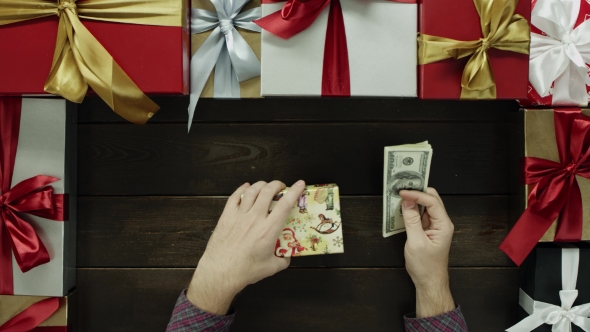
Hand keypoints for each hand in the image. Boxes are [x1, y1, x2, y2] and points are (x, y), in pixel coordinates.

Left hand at [186, 180, 305, 314]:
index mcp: (269, 229)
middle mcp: (255, 218)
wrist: (220, 272)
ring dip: (261, 185)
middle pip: (268, 191)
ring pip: (251, 191)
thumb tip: (287, 256)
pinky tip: (245, 187)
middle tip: (280, 187)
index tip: (299, 184)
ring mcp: (239, 216)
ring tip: (265, 186)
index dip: (294, 191)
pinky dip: (242, 189)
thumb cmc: (246, 271)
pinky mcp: (226, 217)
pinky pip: (234, 197)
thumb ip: (283, 260)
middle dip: (277, 184)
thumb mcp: (271, 268)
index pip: (285, 204)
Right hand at [400, 188, 455, 317]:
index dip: (417, 194)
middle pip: (431, 199)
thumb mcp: (416, 242)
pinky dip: (411, 209)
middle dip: (417, 191)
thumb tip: (407, 202)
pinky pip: (420, 214)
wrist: (429, 281)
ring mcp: (435, 226)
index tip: (403, 192)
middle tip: (402, 187)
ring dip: (413, 199)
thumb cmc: (426, 266)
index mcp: (443, 225)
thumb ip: (412, 220)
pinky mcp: (427, 229)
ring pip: (425, 205)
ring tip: (400, 195)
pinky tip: (402, 207)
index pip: (431, 202)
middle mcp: (441, 223)